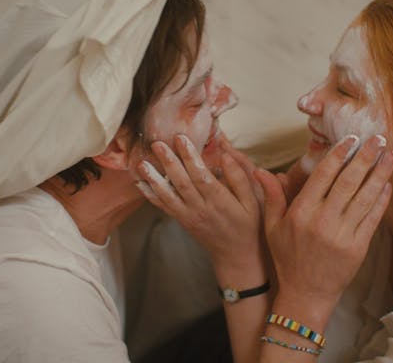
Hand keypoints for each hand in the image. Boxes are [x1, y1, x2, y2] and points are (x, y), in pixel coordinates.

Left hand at [136, 134, 263, 270]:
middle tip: (157, 143)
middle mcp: (201, 208)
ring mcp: (189, 216)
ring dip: (153, 179)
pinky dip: (151, 195)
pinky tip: (140, 183)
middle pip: (181, 182)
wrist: (235, 255)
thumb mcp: (252, 202)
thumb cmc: (247, 225)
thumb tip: (225, 155)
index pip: (201, 176)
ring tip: (141, 163)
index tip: (181, 138)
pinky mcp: (182, 221)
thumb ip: (239, 178)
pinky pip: (164, 207)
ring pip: (168, 195)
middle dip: (168, 161)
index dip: (190, 157)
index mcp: (220, 201)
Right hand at [255, 134, 392, 316]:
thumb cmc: (287, 258)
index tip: (351, 140)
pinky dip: (381, 201)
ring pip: (365, 198)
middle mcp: (323, 221)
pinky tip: (387, 186)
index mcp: (302, 212)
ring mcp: (342, 235)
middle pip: (348, 182)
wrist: (305, 294)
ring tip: (390, 157)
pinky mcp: (358, 248)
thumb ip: (271, 196)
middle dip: (365, 158)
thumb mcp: (272, 227)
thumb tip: (261, 171)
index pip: (323, 176)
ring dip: (379, 175)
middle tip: (378, 139)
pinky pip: (372, 219)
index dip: (339, 155)